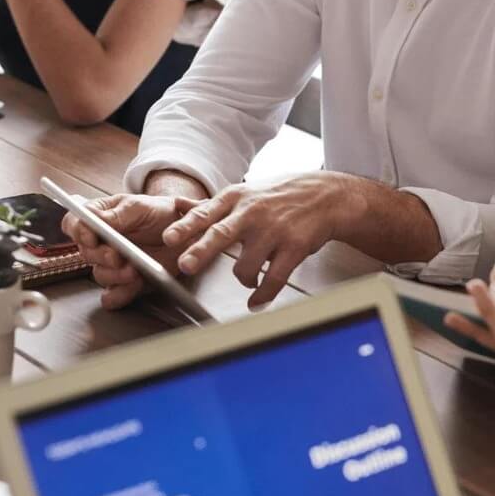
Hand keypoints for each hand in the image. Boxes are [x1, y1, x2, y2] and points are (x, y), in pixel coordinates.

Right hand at [61, 194, 194, 309]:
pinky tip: (132, 287)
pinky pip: (113, 295)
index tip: (91, 237)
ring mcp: (112, 265)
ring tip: (134, 271)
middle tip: (117, 256)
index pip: (74, 224)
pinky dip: (120, 294)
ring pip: (100, 275)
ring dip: (115, 275)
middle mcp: (100, 243)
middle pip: (86, 253)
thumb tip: (93, 218)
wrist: (182, 232)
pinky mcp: (125, 283)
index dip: (78, 231)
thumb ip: (117, 214)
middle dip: (101, 256)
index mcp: (98, 218)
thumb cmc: (157, 212)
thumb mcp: (139, 206)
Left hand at [162, 173, 349, 307]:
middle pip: (222, 234)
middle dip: (202, 250)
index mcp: (235, 199)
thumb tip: (176, 205)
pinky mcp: (294, 248)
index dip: (186, 226)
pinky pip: (274, 280)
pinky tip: (256, 301)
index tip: (168, 238)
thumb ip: (208, 205)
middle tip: (186, 266)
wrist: (325, 197)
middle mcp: (252, 213)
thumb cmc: (279, 196)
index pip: (205, 214)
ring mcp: (274, 231)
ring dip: (243, 280)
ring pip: (247, 266)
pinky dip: (262, 295)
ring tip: (248, 279)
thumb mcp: (242, 194)